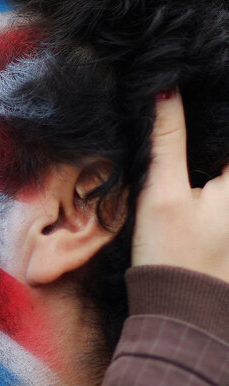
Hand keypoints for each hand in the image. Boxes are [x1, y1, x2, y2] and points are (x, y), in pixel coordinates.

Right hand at [132, 89, 228, 282]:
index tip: (199, 76)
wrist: (180, 309)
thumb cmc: (172, 253)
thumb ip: (166, 140)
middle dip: (209, 121)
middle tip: (177, 94)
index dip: (213, 97)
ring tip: (178, 114)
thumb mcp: (162, 193)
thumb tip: (164, 89)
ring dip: (208, 141)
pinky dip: (210, 159)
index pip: (228, 127)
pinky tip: (186, 152)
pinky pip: (221, 175)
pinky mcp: (227, 218)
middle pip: (224, 145)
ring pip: (222, 159)